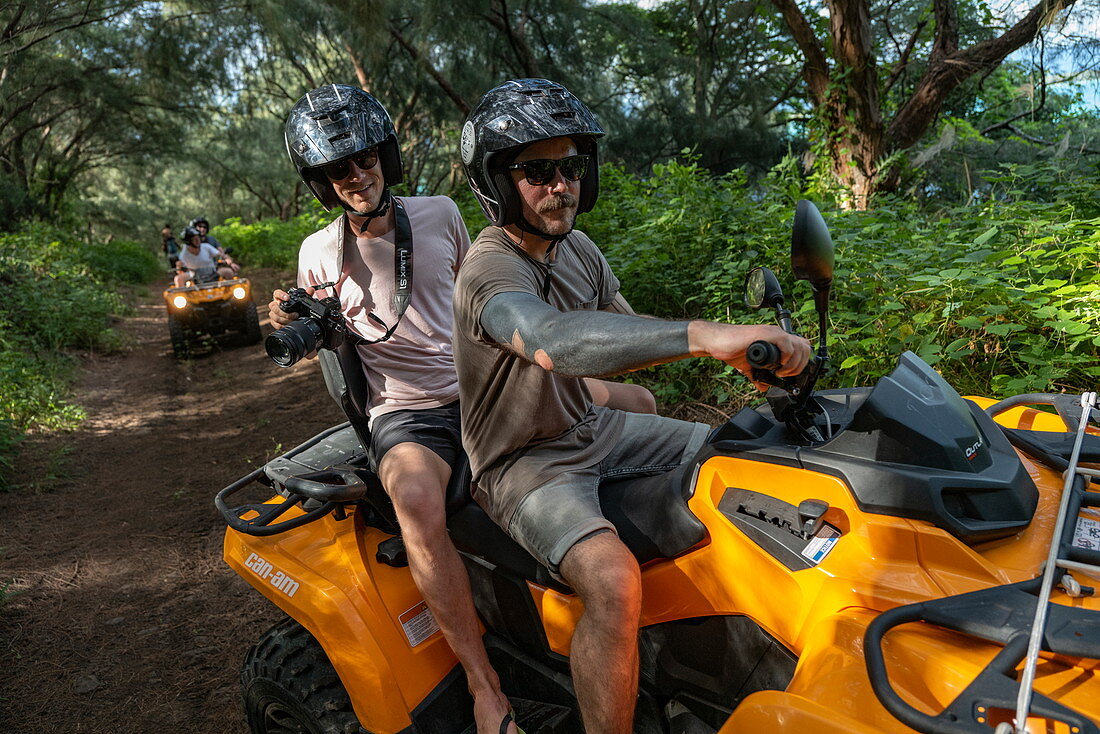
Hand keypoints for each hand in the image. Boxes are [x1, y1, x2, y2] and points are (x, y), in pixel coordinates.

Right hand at [268, 287, 313, 327]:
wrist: (294, 316)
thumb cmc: (296, 306)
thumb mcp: (302, 300)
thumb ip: (307, 294)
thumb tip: (311, 290)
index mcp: (280, 298)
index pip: (276, 293)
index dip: (281, 295)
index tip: (287, 298)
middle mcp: (275, 305)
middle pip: (273, 306)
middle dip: (285, 312)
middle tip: (296, 314)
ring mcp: (273, 313)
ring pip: (274, 316)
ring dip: (285, 319)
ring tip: (294, 320)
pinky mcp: (273, 321)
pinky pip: (275, 323)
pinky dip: (282, 325)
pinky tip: (289, 325)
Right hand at [690, 322, 811, 390]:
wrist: (717, 342)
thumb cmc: (731, 349)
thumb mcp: (749, 366)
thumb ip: (757, 375)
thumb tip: (763, 387)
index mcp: (776, 340)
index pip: (801, 347)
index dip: (800, 363)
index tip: (790, 375)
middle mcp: (777, 334)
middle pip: (805, 347)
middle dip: (800, 365)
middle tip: (786, 375)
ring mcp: (773, 332)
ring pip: (800, 345)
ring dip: (794, 363)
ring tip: (781, 372)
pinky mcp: (766, 333)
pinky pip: (787, 342)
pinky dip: (787, 357)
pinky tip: (777, 365)